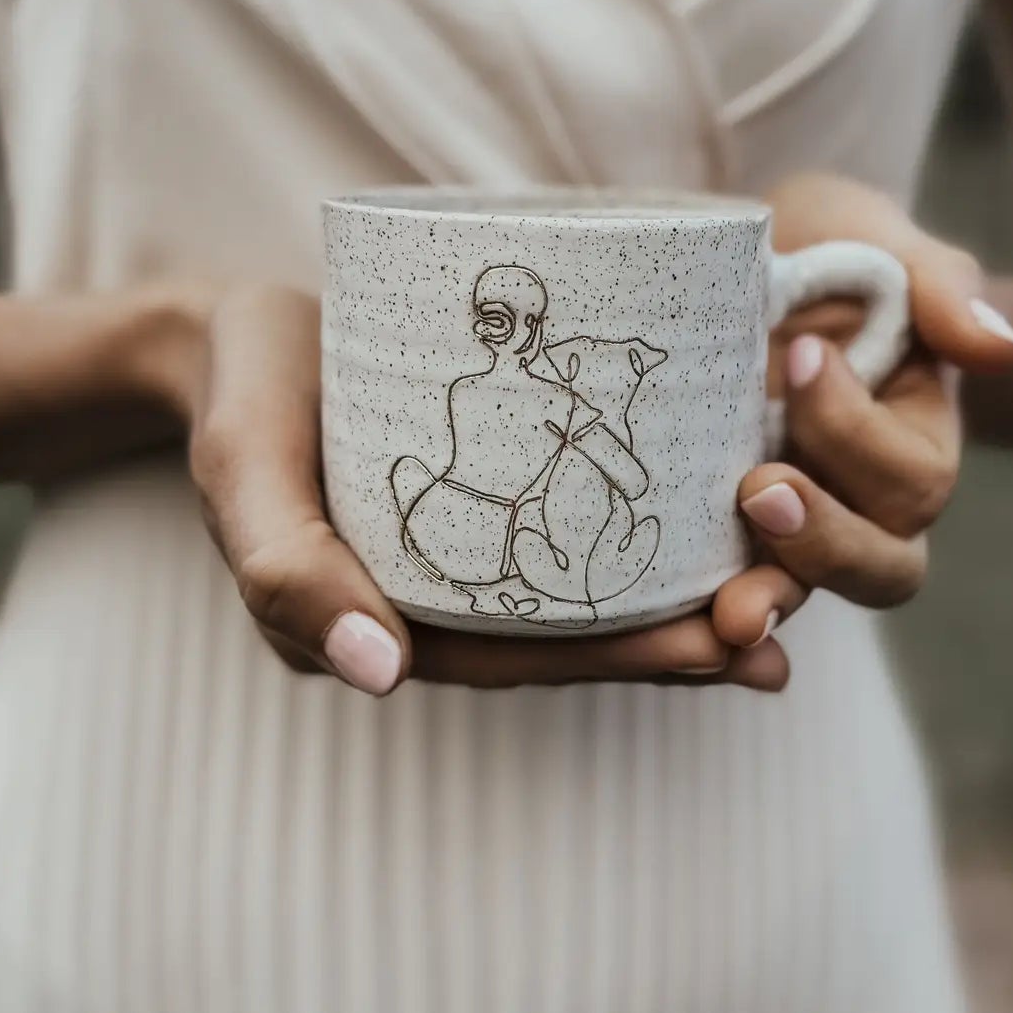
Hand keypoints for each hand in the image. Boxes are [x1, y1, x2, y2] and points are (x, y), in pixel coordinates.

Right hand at [160, 282, 788, 694]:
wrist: (241, 337)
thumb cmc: (243, 392)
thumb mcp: (244, 469)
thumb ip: (291, 568)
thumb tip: (380, 675)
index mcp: (376, 627)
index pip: (507, 659)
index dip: (610, 661)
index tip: (712, 648)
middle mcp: (424, 611)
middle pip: (556, 641)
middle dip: (663, 645)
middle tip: (768, 636)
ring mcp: (454, 560)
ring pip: (569, 601)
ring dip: (665, 608)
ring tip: (771, 603)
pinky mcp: (479, 506)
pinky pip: (559, 541)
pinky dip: (631, 550)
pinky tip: (709, 537)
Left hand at [710, 173, 1012, 646]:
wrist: (754, 274)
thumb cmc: (833, 251)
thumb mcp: (881, 241)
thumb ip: (941, 286)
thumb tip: (999, 350)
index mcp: (913, 443)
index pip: (909, 473)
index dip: (859, 429)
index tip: (805, 355)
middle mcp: (861, 504)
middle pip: (877, 563)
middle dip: (823, 539)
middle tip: (759, 490)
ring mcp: (790, 527)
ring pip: (801, 593)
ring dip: (767, 601)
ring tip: (726, 611)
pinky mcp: (723, 537)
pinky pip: (722, 594)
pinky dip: (701, 622)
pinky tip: (670, 632)